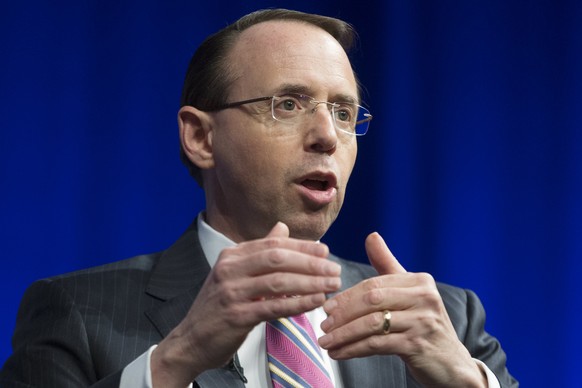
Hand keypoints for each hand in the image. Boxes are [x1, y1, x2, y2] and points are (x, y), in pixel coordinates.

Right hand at [151, 222, 341, 386]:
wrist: (191, 340)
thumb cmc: (219, 305)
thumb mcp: (235, 273)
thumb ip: (260, 251)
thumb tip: (282, 228)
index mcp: (232, 255)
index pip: (273, 244)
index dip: (302, 246)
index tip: (325, 251)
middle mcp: (229, 269)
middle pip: (278, 258)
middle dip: (310, 262)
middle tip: (334, 268)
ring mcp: (231, 292)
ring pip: (279, 281)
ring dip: (310, 282)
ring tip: (332, 285)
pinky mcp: (236, 316)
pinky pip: (274, 306)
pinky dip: (298, 303)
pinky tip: (316, 302)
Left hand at [318, 233, 486, 386]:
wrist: (450, 363)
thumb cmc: (423, 324)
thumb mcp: (409, 292)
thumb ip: (387, 265)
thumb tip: (371, 236)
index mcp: (420, 280)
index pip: (374, 284)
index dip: (347, 296)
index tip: (327, 307)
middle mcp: (424, 297)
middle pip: (371, 300)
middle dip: (343, 314)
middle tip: (324, 325)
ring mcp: (423, 321)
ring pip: (372, 324)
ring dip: (344, 334)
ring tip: (326, 341)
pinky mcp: (418, 345)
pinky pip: (377, 344)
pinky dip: (354, 349)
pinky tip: (340, 353)